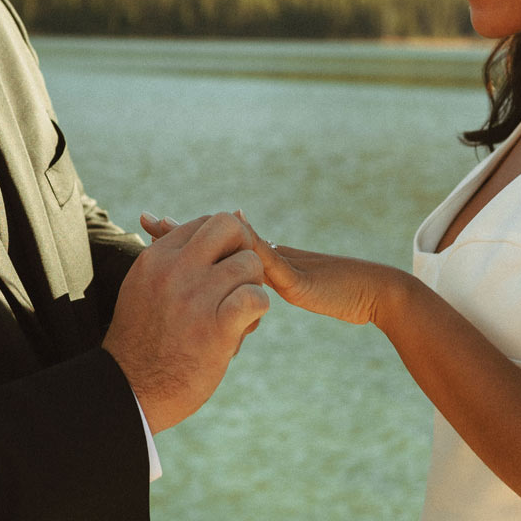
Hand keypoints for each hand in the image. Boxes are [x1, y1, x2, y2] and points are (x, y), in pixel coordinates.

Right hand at [103, 212, 267, 433]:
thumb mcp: (141, 289)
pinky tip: (242, 327)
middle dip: (244, 250)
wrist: (130, 391)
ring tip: (237, 315)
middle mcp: (175, 269)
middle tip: (240, 281)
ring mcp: (196, 296)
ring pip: (250, 264)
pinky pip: (257, 297)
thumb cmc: (141, 344)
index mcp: (156, 258)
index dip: (225, 244)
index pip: (206, 223)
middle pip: (230, 227)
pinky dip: (258, 312)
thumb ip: (163, 262)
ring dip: (252, 288)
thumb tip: (162, 224)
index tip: (222, 271)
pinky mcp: (216, 326)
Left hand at [145, 210, 388, 326]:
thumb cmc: (336, 296)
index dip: (183, 238)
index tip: (150, 227)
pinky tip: (228, 243)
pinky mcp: (297, 277)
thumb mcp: (296, 295)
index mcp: (259, 265)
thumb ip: (267, 293)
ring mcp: (280, 262)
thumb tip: (239, 301)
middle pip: (217, 239)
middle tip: (146, 218)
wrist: (374, 292)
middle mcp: (265, 255)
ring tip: (170, 227)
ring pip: (236, 245)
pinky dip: (245, 255)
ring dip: (201, 236)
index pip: (215, 248)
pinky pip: (268, 266)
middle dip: (180, 229)